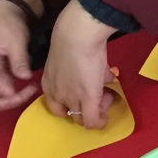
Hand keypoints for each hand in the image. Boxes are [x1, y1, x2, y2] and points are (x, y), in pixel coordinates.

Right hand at [0, 0, 37, 111]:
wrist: (6, 13)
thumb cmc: (7, 23)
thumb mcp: (15, 39)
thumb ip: (19, 59)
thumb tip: (25, 77)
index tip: (15, 92)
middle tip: (19, 98)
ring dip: (5, 100)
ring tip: (28, 92)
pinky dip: (10, 93)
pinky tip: (27, 89)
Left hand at [41, 0, 115, 128]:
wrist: (77, 35)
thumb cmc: (72, 38)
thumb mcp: (69, 57)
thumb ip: (79, 70)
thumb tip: (101, 74)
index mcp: (49, 84)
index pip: (57, 106)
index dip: (73, 103)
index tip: (88, 91)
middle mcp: (57, 95)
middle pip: (70, 114)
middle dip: (87, 106)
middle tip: (102, 92)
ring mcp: (71, 99)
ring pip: (83, 118)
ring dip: (97, 110)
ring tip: (108, 94)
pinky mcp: (87, 100)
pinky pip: (92, 121)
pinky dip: (100, 122)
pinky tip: (106, 117)